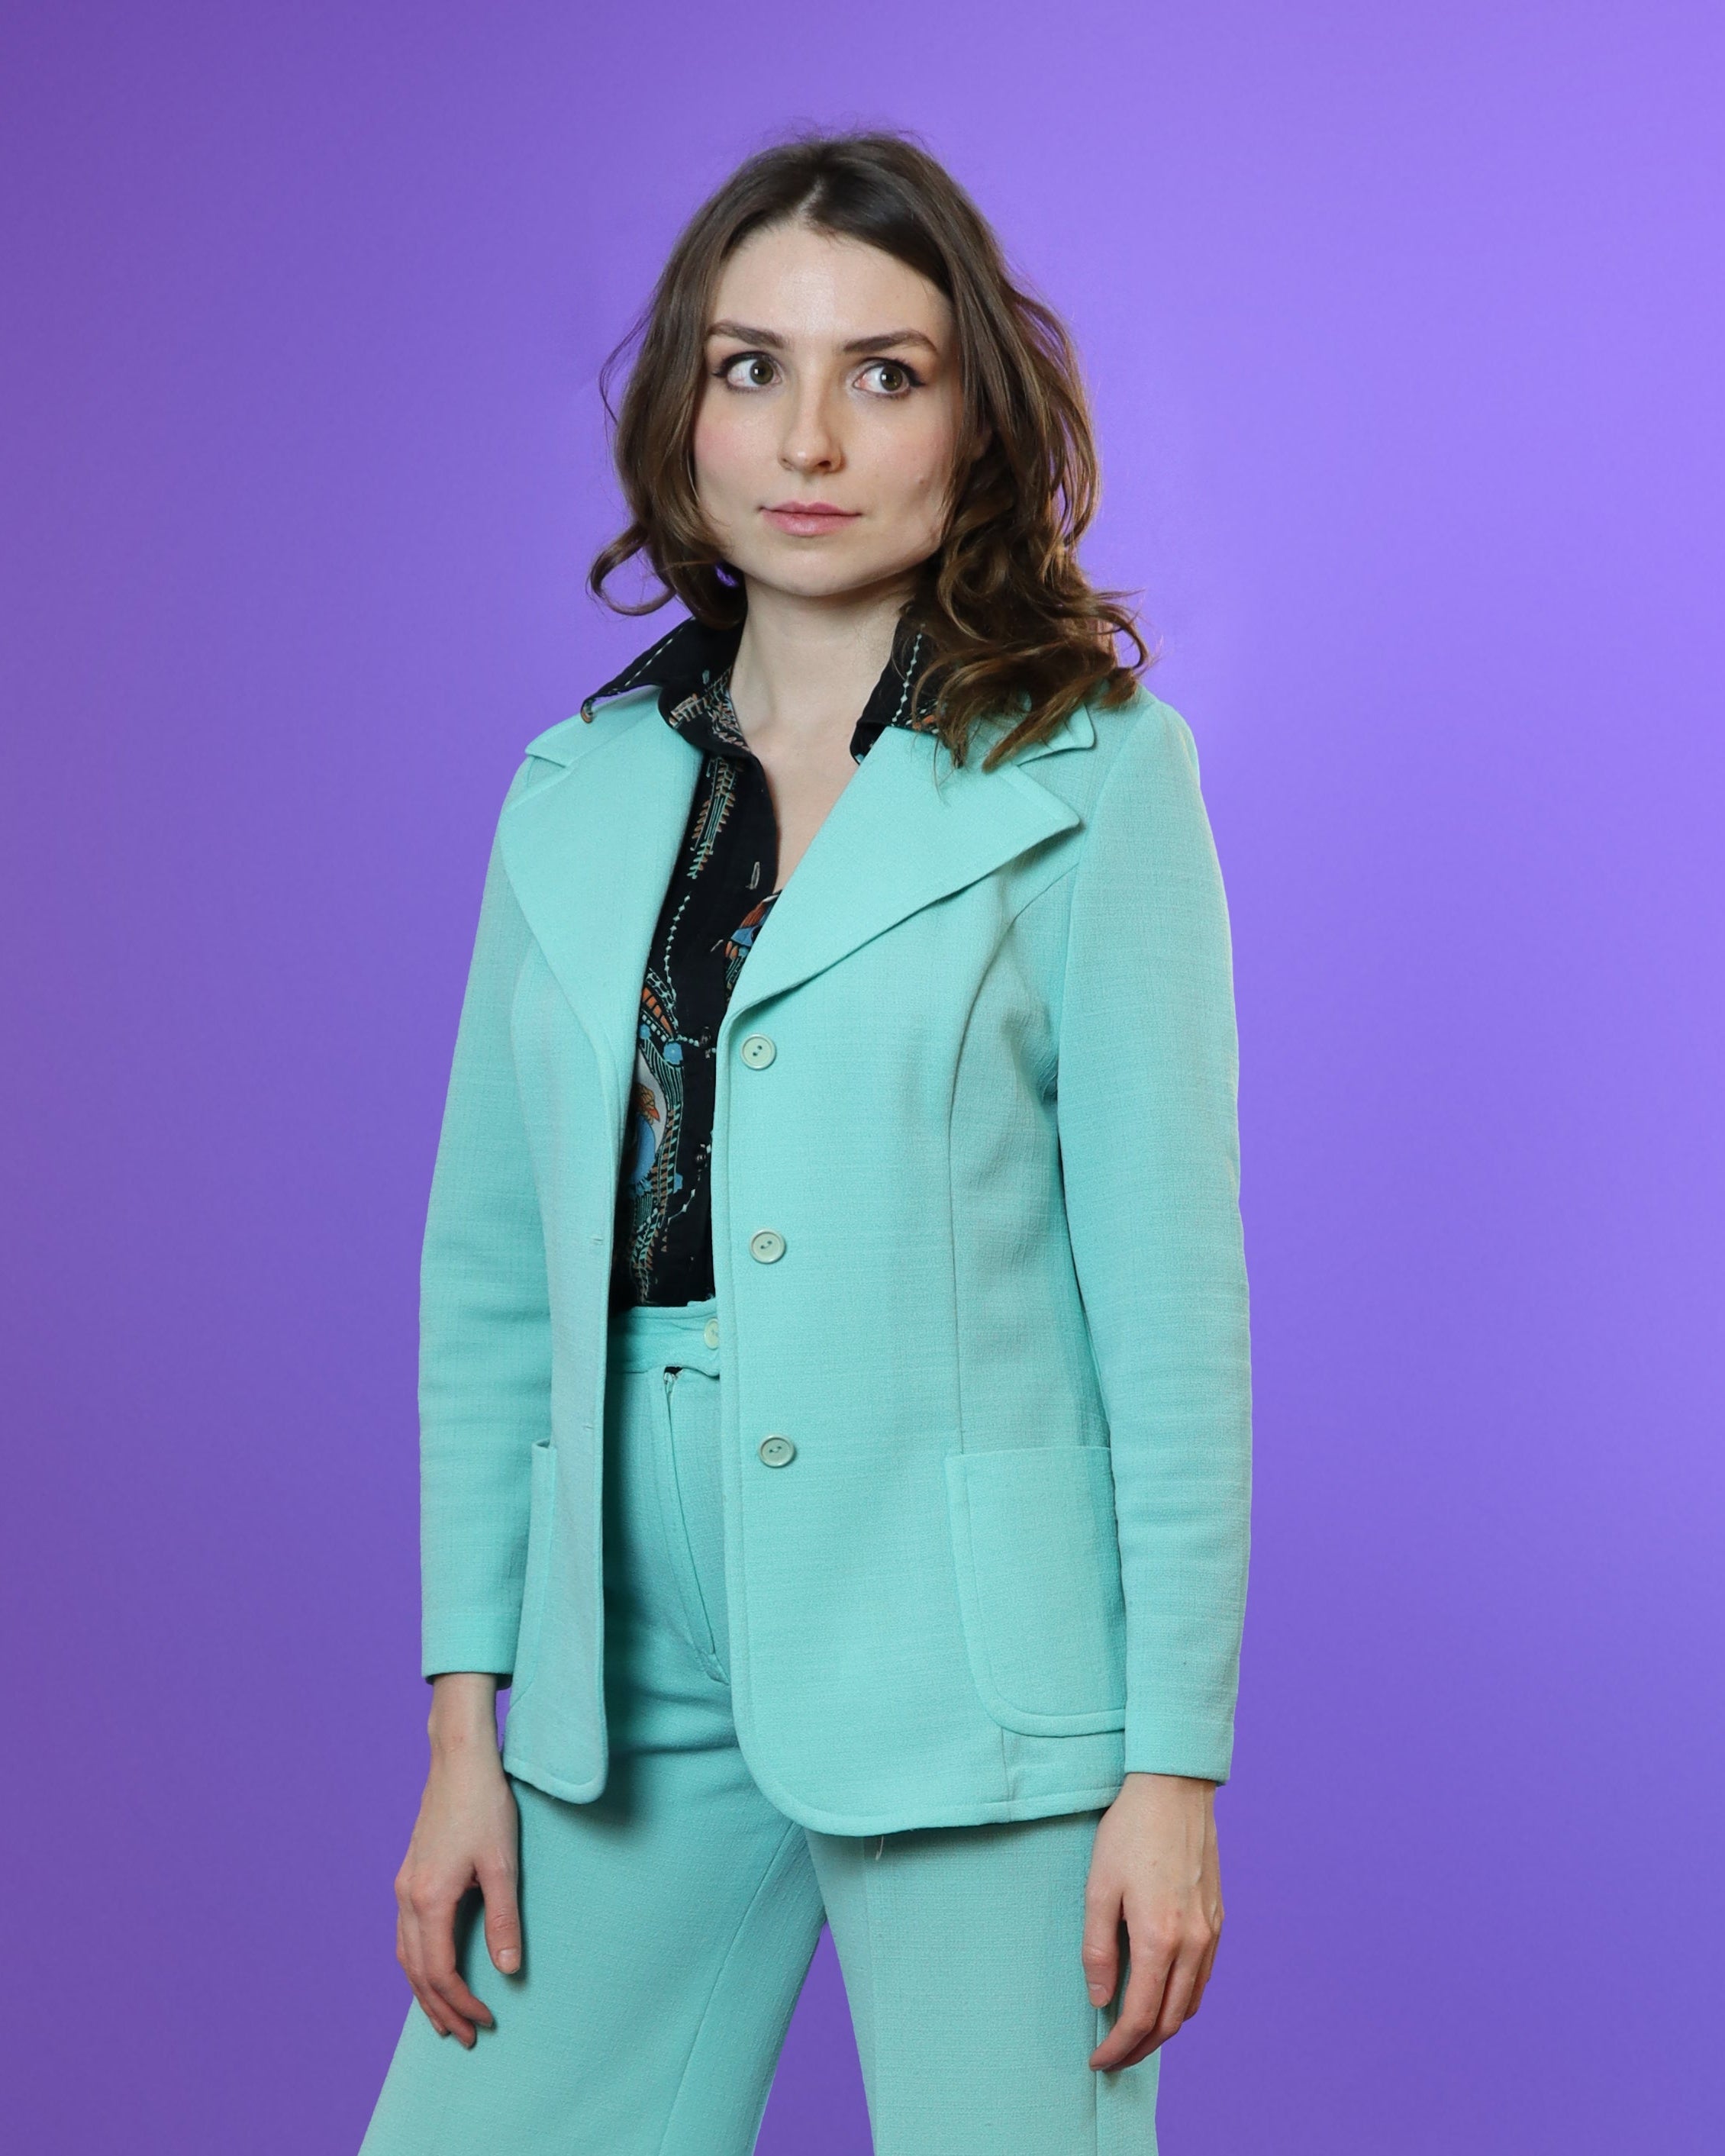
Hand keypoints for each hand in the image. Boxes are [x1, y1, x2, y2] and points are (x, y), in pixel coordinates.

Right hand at [393, 1673, 520, 2045]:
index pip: (441, 1972)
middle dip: (440, 2009)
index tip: (486, 2022)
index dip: (462, 2003)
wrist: (459, 1760)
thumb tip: (508, 1971)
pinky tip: (431, 1970)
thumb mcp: (503, 1864)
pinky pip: (405, 1934)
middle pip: (417, 1972)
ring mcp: (404, 1885)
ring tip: (445, 2018)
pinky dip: (417, 1963)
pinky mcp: (409, 1874)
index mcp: (429, 1900)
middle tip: (465, 2038)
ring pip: (406, 1956)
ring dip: (424, 1991)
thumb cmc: (485, 1806)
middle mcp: (407, 1898)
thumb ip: (504, 1920)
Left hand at [1082, 1771, 1222, 2070]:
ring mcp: (1211, 1932)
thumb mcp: (1098, 1887)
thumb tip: (1100, 2000)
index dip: (1118, 2046)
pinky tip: (1163, 1996)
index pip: (1140, 2015)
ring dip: (1164, 2028)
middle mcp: (1193, 1943)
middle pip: (1170, 2020)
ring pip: (1190, 2003)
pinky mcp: (1218, 1918)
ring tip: (1135, 2035)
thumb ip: (1097, 1949)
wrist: (1174, 1788)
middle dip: (1141, 2048)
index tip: (1098, 2060)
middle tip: (1115, 2058)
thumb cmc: (1129, 1832)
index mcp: (1159, 1938)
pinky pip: (1203, 1978)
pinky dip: (1183, 2000)